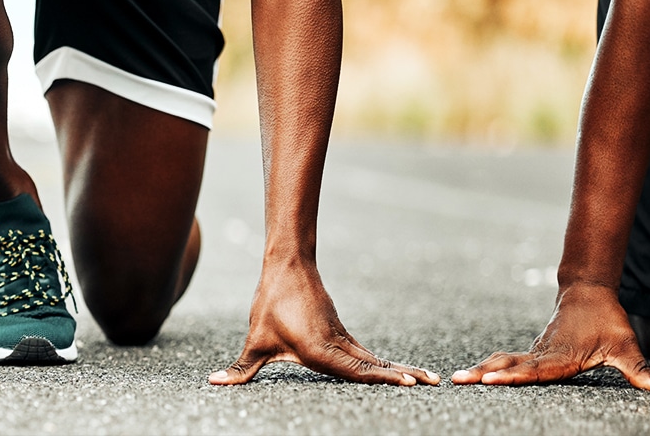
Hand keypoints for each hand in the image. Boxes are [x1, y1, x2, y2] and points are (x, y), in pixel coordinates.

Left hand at [209, 261, 438, 385]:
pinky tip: (395, 370)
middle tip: (434, 383)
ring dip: (398, 368)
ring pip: (373, 357)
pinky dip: (382, 362)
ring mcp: (341, 336)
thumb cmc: (270, 304)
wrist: (286, 266)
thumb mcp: (255, 341)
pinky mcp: (340, 331)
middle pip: (374, 365)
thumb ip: (241, 368)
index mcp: (320, 350)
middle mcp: (337, 344)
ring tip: (426, 379)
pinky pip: (365, 351)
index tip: (411, 383)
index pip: (357, 370)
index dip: (384, 378)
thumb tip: (215, 383)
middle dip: (403, 376)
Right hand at [452, 283, 649, 389]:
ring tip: (457, 379)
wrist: (587, 292)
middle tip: (458, 380)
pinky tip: (474, 375)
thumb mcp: (626, 346)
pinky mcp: (532, 351)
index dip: (511, 377)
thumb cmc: (607, 321)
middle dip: (483, 375)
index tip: (489, 381)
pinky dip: (487, 368)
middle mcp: (543, 354)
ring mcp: (535, 351)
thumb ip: (640, 371)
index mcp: (561, 356)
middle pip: (507, 366)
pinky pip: (506, 360)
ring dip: (479, 370)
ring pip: (502, 362)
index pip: (533, 370)